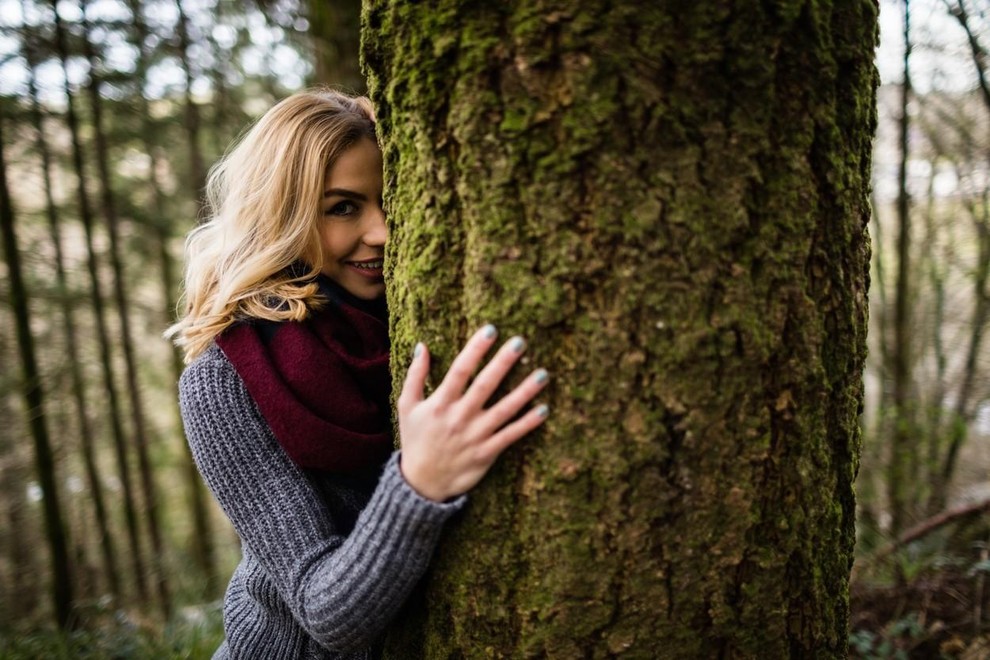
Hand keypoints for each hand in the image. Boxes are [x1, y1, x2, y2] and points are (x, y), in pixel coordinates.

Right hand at [396, 324, 549, 501]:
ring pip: (504, 410)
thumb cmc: (415, 439)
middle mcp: (460, 417)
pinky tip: (543, 409)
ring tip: (543, 374)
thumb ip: (415, 376)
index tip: (491, 330)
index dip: (475, 349)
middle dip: (503, 363)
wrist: (421, 483)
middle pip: (485, 385)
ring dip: (525, 392)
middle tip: (521, 342)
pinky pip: (511, 436)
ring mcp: (475, 436)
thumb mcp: (406, 406)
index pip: (460, 370)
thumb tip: (422, 346)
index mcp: (441, 403)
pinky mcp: (487, 453)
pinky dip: (528, 424)